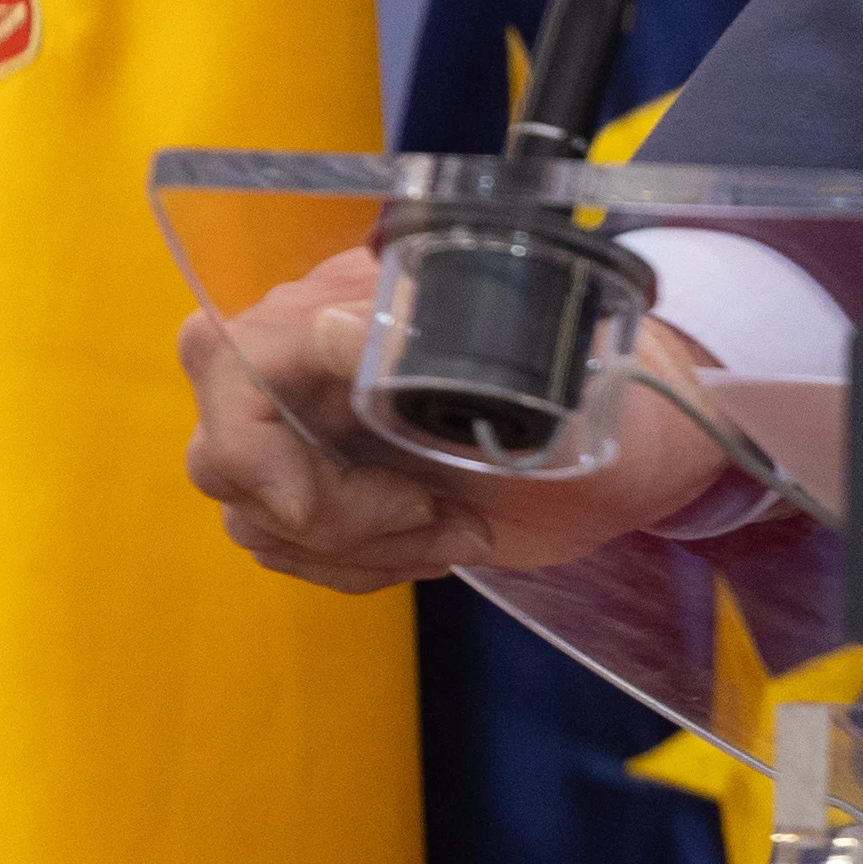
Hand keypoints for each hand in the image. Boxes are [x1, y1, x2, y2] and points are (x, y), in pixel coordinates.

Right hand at [179, 244, 738, 592]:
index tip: (343, 495)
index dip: (259, 444)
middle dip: (331, 514)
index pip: (232, 358)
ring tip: (458, 527)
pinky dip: (361, 563)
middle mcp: (306, 353)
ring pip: (257, 515)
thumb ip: (442, 350)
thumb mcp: (552, 371)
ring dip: (360, 546)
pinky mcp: (319, 480)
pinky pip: (289, 546)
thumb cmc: (604, 388)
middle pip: (228, 456)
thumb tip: (336, 332)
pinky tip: (434, 540)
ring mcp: (305, 419)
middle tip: (434, 516)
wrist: (635, 439)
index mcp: (353, 300)